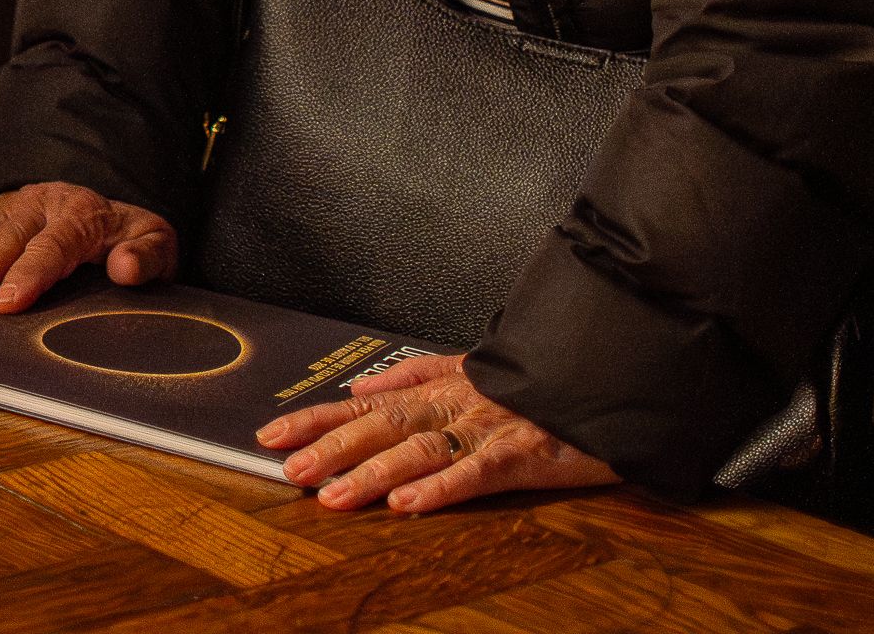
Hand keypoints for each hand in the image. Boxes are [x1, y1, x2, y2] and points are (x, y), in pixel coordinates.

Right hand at [0, 182, 178, 311]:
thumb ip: (148, 256)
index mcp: (81, 212)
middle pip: (4, 239)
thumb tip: (127, 267)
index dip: (26, 274)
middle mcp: (40, 203)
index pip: (51, 245)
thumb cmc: (129, 238)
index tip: (5, 302)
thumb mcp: (156, 243)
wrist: (108, 211)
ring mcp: (10, 206)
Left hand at [257, 351, 615, 513]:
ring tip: (333, 496)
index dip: (315, 420)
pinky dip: (439, 488)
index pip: (362, 405)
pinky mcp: (521, 454)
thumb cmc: (535, 382)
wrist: (603, 382)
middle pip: (380, 426)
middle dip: (330, 448)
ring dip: (372, 474)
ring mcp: (485, 429)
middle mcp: (451, 405)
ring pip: (418, 451)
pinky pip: (475, 472)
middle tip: (288, 469)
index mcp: (436, 390)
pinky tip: (406, 504)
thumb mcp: (469, 368)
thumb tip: (359, 388)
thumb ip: (412, 375)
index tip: (270, 435)